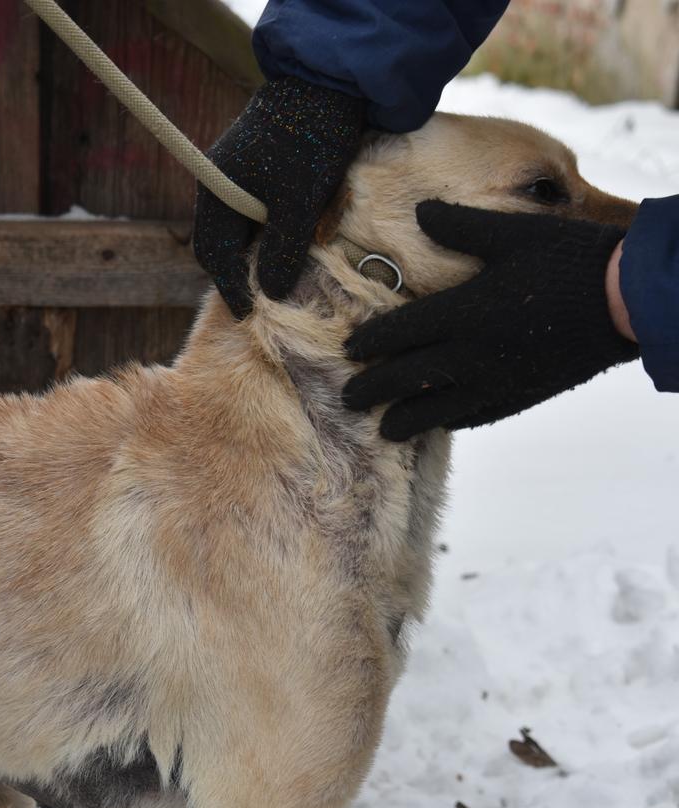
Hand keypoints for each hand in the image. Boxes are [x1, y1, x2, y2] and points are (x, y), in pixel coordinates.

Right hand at [194, 77, 365, 314]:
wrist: (331, 78)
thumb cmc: (310, 138)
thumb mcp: (299, 201)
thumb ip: (283, 249)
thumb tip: (271, 293)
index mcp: (216, 189)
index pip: (212, 253)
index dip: (230, 286)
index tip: (249, 312)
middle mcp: (221, 182)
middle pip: (224, 241)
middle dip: (242, 271)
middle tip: (266, 298)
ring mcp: (240, 172)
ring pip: (244, 226)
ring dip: (262, 250)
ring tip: (284, 273)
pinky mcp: (263, 164)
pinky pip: (260, 208)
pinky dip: (274, 229)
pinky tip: (295, 239)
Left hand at [343, 201, 639, 441]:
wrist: (626, 301)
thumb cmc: (569, 258)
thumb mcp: (514, 232)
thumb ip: (461, 225)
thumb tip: (419, 211)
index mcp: (465, 311)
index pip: (402, 332)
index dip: (371, 343)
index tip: (349, 351)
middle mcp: (472, 353)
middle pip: (408, 378)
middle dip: (374, 390)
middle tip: (348, 399)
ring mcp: (496, 380)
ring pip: (437, 409)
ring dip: (406, 420)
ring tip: (384, 429)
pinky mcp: (521, 395)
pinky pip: (476, 415)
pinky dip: (452, 420)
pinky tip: (441, 422)